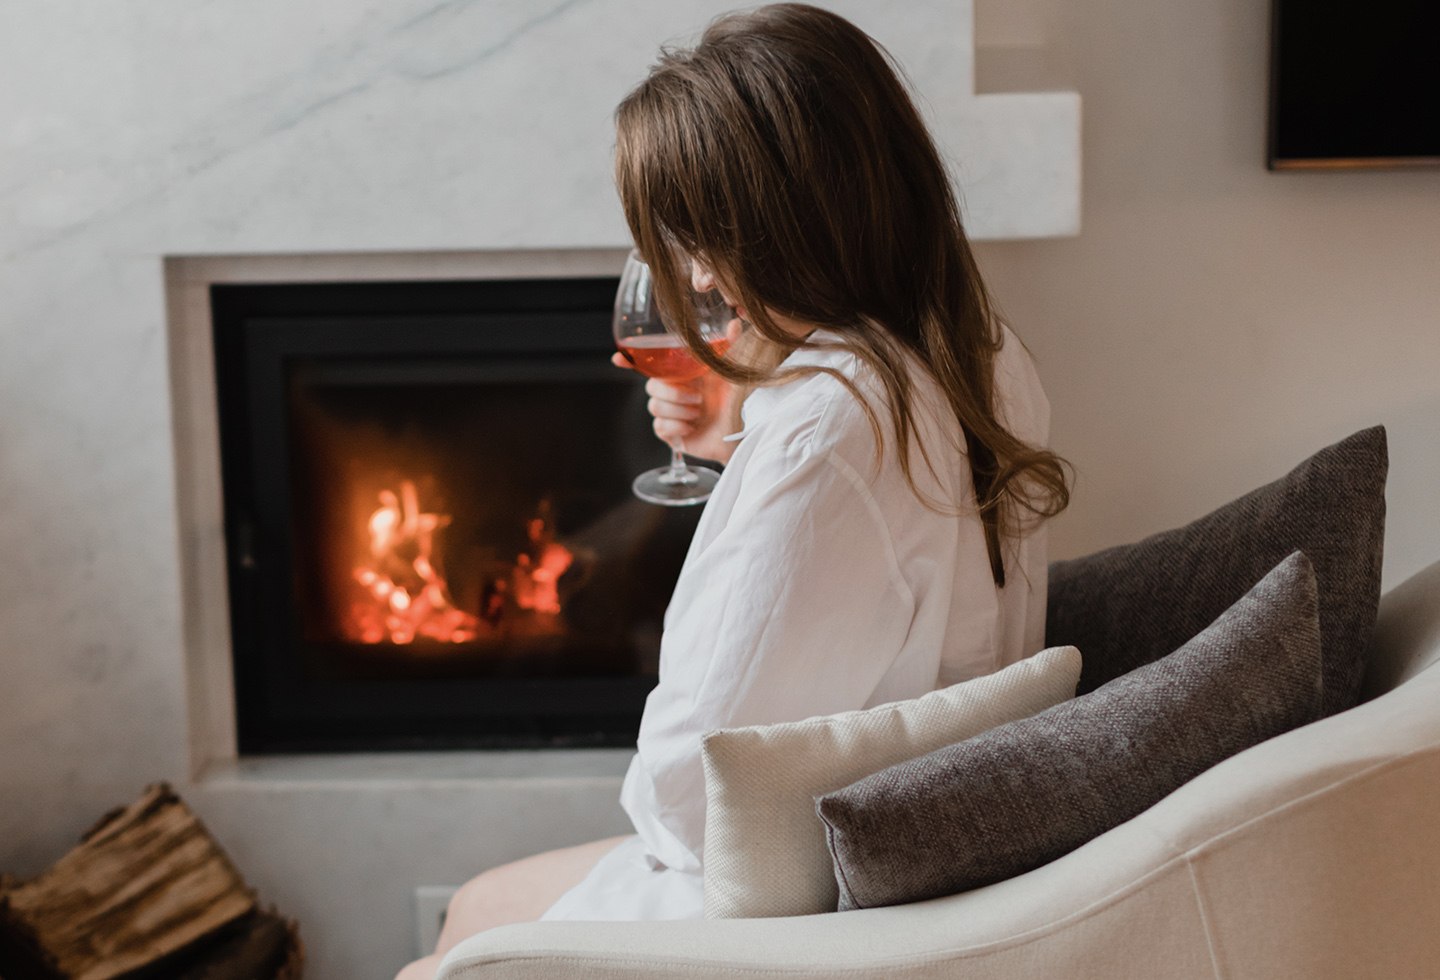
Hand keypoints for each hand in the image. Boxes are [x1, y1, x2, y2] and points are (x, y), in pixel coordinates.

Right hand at [611, 319, 742, 464]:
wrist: (745, 430)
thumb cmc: (740, 398)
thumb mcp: (733, 369)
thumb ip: (731, 345)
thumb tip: (736, 322)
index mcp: (683, 373)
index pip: (651, 365)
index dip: (630, 360)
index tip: (617, 357)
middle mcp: (675, 392)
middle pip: (651, 386)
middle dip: (672, 392)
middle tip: (698, 398)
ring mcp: (673, 413)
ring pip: (654, 407)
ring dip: (678, 410)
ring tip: (700, 412)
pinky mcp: (673, 434)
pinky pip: (660, 427)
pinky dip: (677, 427)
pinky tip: (692, 427)